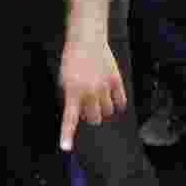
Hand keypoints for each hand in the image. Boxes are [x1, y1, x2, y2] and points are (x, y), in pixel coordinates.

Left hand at [59, 37, 126, 151]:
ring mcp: (104, 87)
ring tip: (98, 96)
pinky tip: (111, 96)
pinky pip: (121, 102)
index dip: (67, 134)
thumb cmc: (73, 58)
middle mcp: (89, 91)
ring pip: (108, 112)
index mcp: (73, 91)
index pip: (70, 118)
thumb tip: (78, 112)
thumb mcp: (64, 78)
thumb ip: (71, 96)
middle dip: (91, 116)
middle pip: (95, 119)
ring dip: (103, 108)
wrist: (86, 38)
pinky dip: (117, 103)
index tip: (66, 147)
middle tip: (88, 106)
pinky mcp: (116, 81)